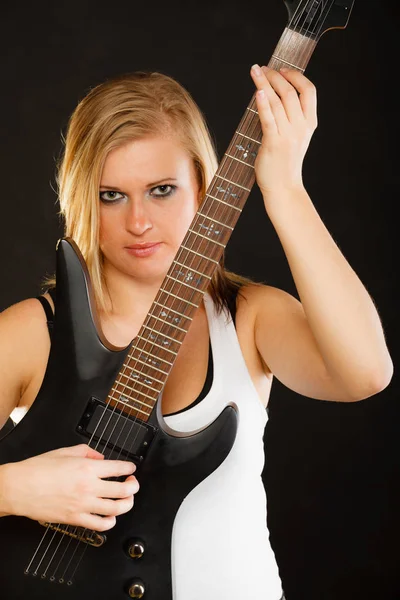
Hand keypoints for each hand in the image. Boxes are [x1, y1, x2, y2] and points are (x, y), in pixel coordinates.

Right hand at [2, 444, 138, 530]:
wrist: (19, 487)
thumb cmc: (37, 469)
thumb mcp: (64, 451)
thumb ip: (87, 452)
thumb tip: (100, 457)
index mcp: (87, 468)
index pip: (118, 468)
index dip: (129, 468)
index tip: (131, 468)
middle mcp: (88, 487)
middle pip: (123, 490)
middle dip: (133, 487)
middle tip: (133, 484)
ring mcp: (83, 505)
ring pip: (116, 509)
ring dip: (127, 504)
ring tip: (127, 500)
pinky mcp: (75, 519)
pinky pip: (99, 525)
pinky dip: (110, 522)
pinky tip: (111, 517)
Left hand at [250, 64, 317, 197]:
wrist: (283, 187)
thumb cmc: (285, 162)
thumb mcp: (295, 136)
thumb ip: (290, 117)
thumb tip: (273, 94)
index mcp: (310, 123)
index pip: (309, 91)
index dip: (295, 76)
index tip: (282, 70)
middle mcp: (301, 127)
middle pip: (290, 92)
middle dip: (275, 76)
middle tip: (262, 68)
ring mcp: (288, 135)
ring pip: (278, 101)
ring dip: (265, 83)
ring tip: (255, 71)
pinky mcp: (274, 142)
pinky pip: (268, 118)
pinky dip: (263, 103)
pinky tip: (258, 91)